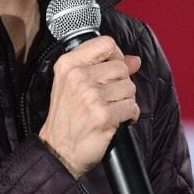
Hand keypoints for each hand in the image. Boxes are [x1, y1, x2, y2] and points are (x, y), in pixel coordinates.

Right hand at [38, 36, 141, 177]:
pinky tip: (116, 120)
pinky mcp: (103, 115)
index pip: (106, 43)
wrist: (59, 150)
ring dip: (125, 101)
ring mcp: (91, 96)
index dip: (116, 56)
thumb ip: (104, 67)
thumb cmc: (67, 117)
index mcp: (69, 64)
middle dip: (121, 84)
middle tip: (107, 98)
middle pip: (121, 67)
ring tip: (110, 109)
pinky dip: (129, 115)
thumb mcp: (75, 84)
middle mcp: (78, 76)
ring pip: (129, 88)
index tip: (112, 71)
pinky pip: (132, 107)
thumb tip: (135, 60)